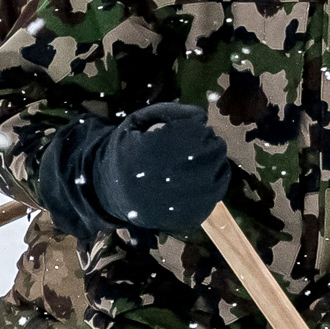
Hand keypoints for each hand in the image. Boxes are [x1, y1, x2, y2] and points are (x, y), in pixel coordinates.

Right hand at [25, 101, 231, 245]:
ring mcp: (182, 201)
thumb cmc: (126, 152)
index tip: (189, 127)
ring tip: (199, 159)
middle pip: (212, 150)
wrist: (110, 193)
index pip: (195, 131)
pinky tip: (202, 177)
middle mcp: (169, 178)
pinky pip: (217, 193)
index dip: (196, 126)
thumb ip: (169, 112)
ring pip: (219, 171)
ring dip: (214, 160)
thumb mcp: (136, 122)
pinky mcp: (190, 216)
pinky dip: (215, 180)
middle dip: (208, 142)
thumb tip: (202, 116)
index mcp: (152, 152)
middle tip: (197, 142)